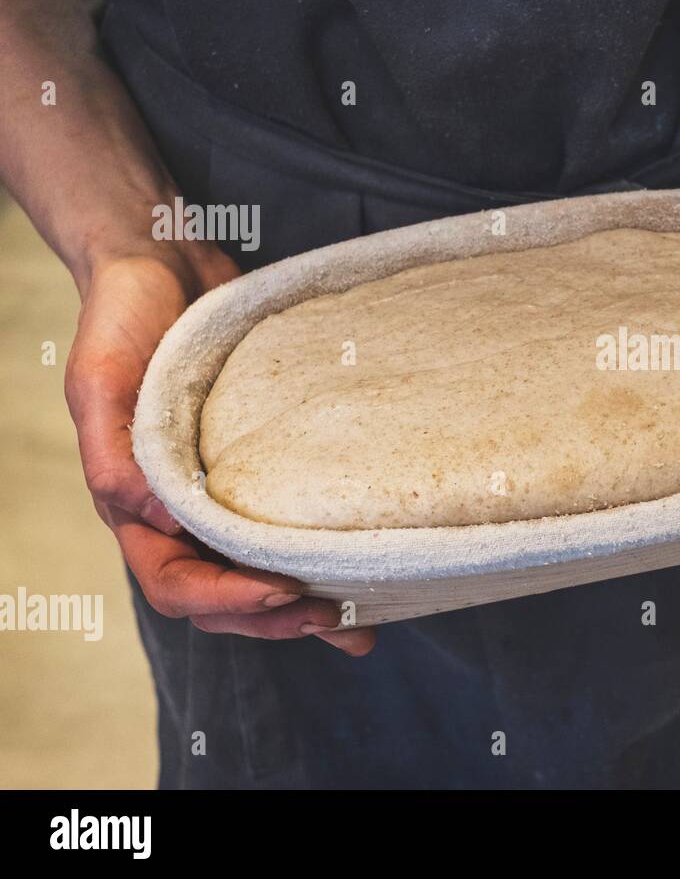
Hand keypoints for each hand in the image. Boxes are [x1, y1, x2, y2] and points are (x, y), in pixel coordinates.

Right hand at [64, 242, 376, 654]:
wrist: (163, 264)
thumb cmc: (121, 320)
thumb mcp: (100, 381)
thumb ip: (115, 456)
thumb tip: (160, 520)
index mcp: (137, 505)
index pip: (176, 581)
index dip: (226, 600)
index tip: (281, 593)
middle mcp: (180, 512)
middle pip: (224, 596)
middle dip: (277, 619)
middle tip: (336, 621)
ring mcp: (223, 493)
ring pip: (260, 573)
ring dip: (306, 607)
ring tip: (361, 625)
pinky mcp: (263, 467)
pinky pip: (289, 525)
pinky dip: (325, 556)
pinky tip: (369, 571)